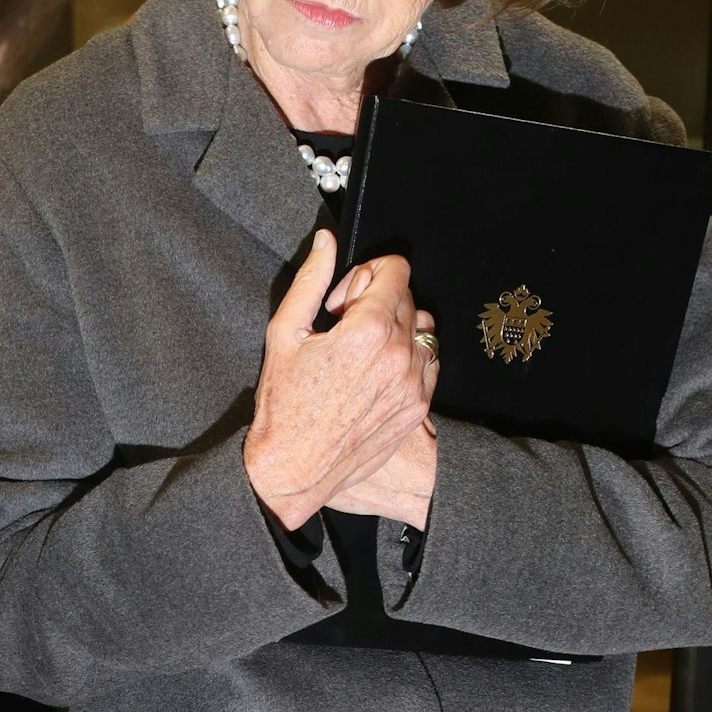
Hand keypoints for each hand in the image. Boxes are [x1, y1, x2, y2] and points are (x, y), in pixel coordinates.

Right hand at [243, 229, 436, 527]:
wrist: (293, 469)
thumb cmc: (283, 405)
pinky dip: (407, 359)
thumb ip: (311, 280)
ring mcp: (413, 384)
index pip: (396, 270)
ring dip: (395, 330)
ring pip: (421, 330)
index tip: (345, 298)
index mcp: (366, 331)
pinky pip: (429, 363)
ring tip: (361, 354)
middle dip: (377, 301)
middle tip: (343, 328)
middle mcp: (397, 355)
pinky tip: (375, 374)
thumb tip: (326, 242)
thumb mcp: (284, 333)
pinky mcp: (418, 407)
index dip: (366, 274)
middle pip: (408, 297)